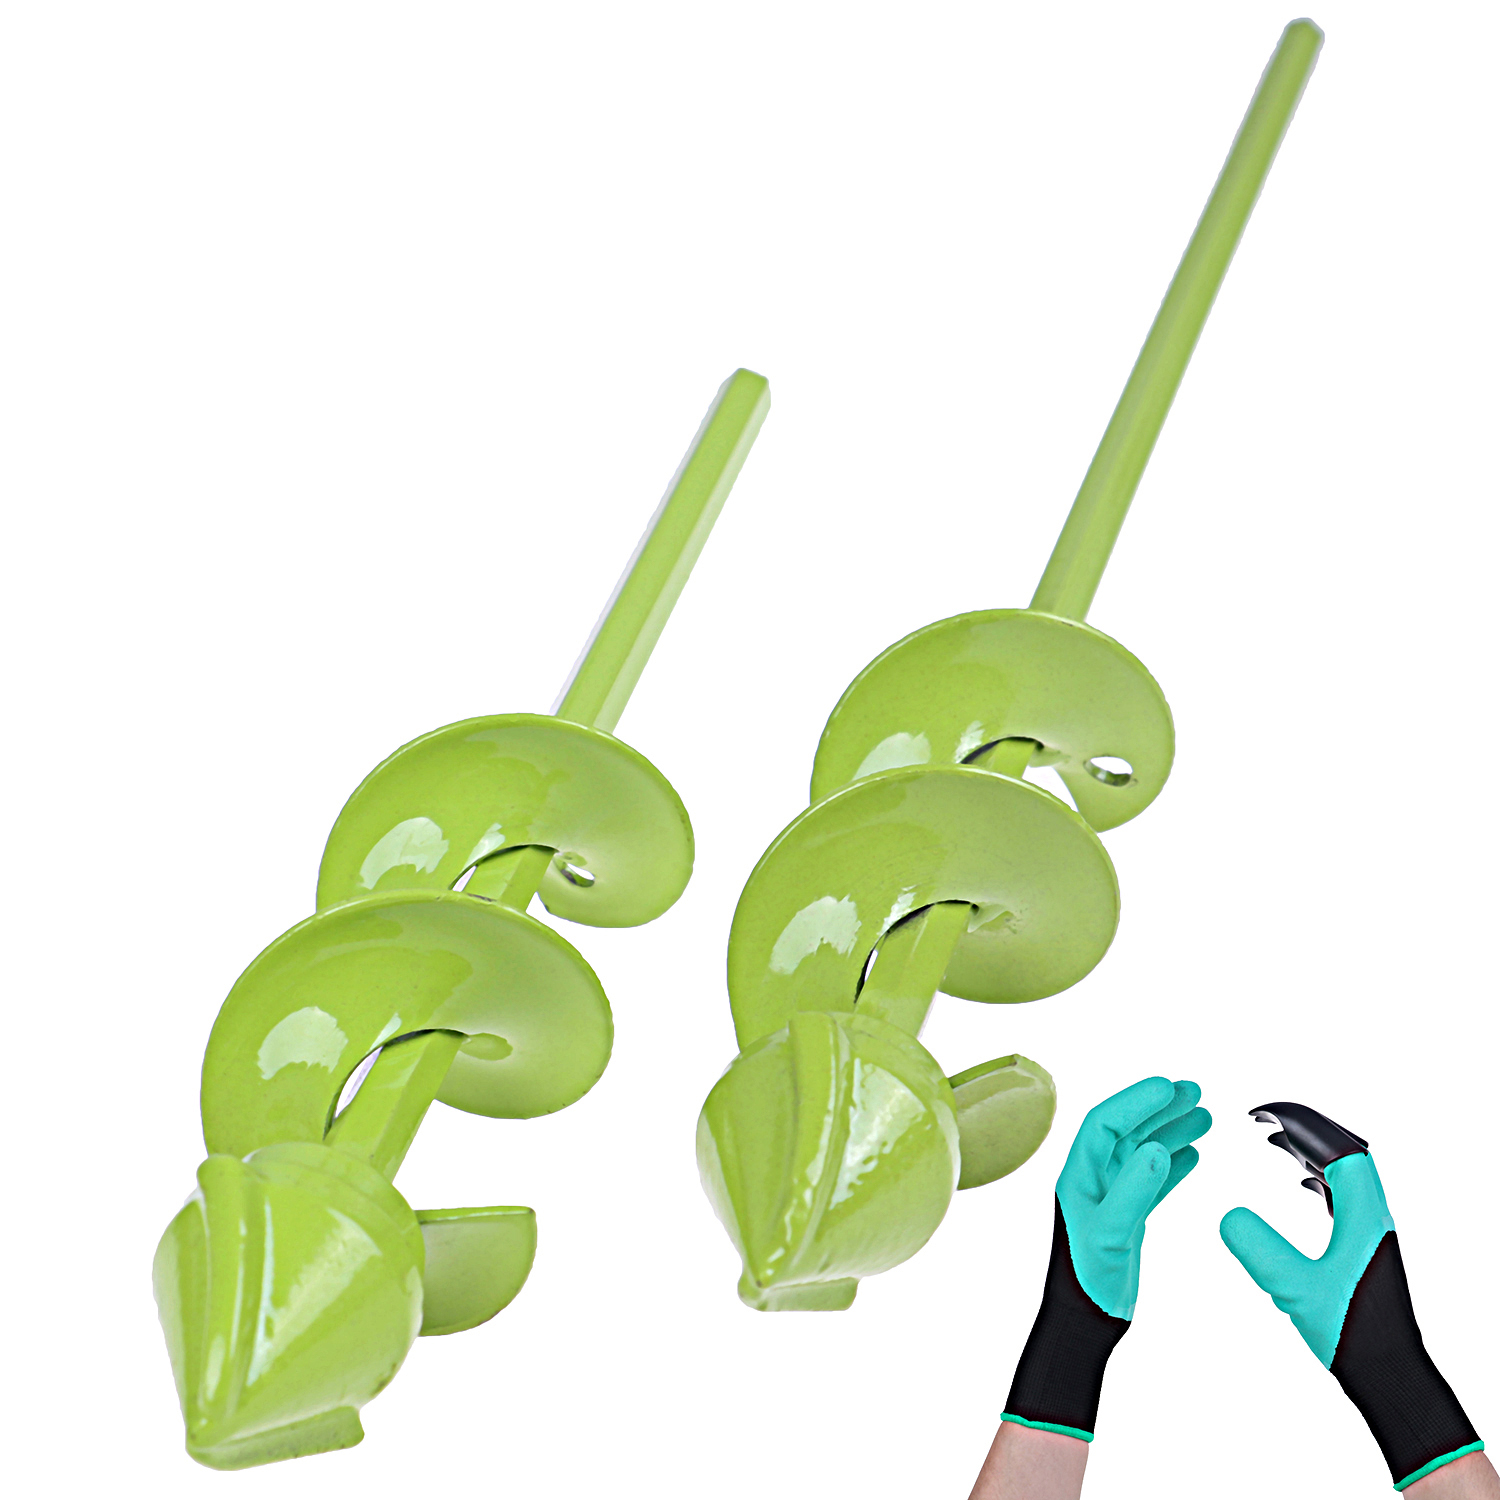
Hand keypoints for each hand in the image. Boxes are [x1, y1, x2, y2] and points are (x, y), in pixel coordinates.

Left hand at [1002, 1076, 1210, 1444]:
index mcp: (1079, 1174)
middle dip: (1158, 1108)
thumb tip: (1155, 1148)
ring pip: (1142, 1152)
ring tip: (1204, 1117)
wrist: (1085, 1321)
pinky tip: (1193, 1155)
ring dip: (1170, 1132)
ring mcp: (1109, 1197)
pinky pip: (1151, 1180)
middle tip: (1193, 1092)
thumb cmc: (1086, 1279)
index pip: (1106, 1121)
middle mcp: (1092, 1179)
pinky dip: (1172, 1165)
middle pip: (1126, 1129)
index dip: (1136, 1100)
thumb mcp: (1110, 1233)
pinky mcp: (1125, 1217)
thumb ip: (1133, 1191)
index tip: (1168, 1087)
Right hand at [1222, 1103, 1486, 1492]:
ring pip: (1344, 1172)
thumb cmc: (1355, 1335)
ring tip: (1276, 1141)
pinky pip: (1343, 1193)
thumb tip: (1228, 1214)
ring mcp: (1369, 1230)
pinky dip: (1320, 1175)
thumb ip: (1261, 1250)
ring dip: (1312, 1149)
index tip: (1261, 1117)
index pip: (1337, 1148)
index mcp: (1362, 1215)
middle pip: (1344, 1151)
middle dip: (1304, 1128)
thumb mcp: (1296, 1290)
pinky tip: (1302, 1183)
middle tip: (1265, 1120)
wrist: (1391, 1375)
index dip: (1301, 1124)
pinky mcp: (1364, 1247)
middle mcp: (1371, 1215)